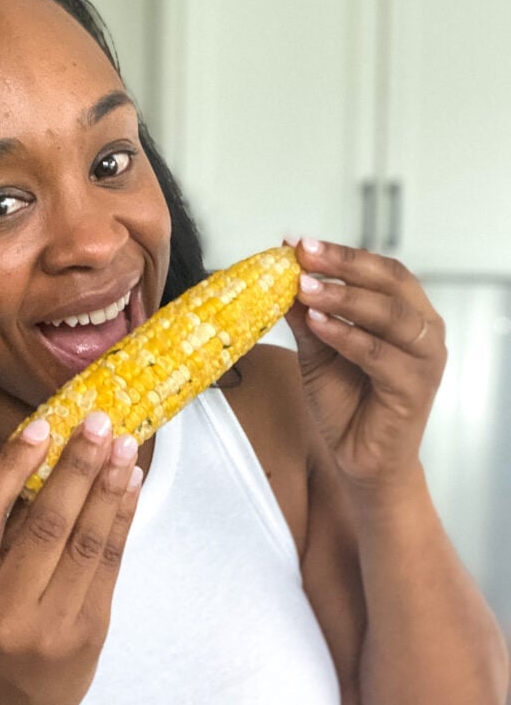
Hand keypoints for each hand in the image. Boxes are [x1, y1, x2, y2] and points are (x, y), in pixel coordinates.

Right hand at [0, 413, 141, 704]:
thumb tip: (46, 461)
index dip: (13, 466)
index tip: (41, 427)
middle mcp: (2, 608)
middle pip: (46, 523)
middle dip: (76, 466)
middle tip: (98, 423)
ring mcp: (50, 623)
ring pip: (85, 541)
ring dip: (107, 487)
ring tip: (122, 447)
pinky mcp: (90, 631)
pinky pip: (109, 563)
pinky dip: (120, 519)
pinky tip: (127, 487)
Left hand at [284, 238, 446, 488]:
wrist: (360, 460)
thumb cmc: (346, 404)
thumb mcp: (317, 352)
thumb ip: (306, 317)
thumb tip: (279, 277)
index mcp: (407, 313)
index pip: (381, 271)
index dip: (342, 255)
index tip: (299, 244)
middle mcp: (424, 330)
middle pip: (390, 283)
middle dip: (344, 265)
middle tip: (303, 255)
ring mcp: (425, 359)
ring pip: (389, 315)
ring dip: (344, 298)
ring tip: (305, 288)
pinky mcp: (415, 389)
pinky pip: (380, 356)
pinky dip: (347, 337)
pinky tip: (317, 325)